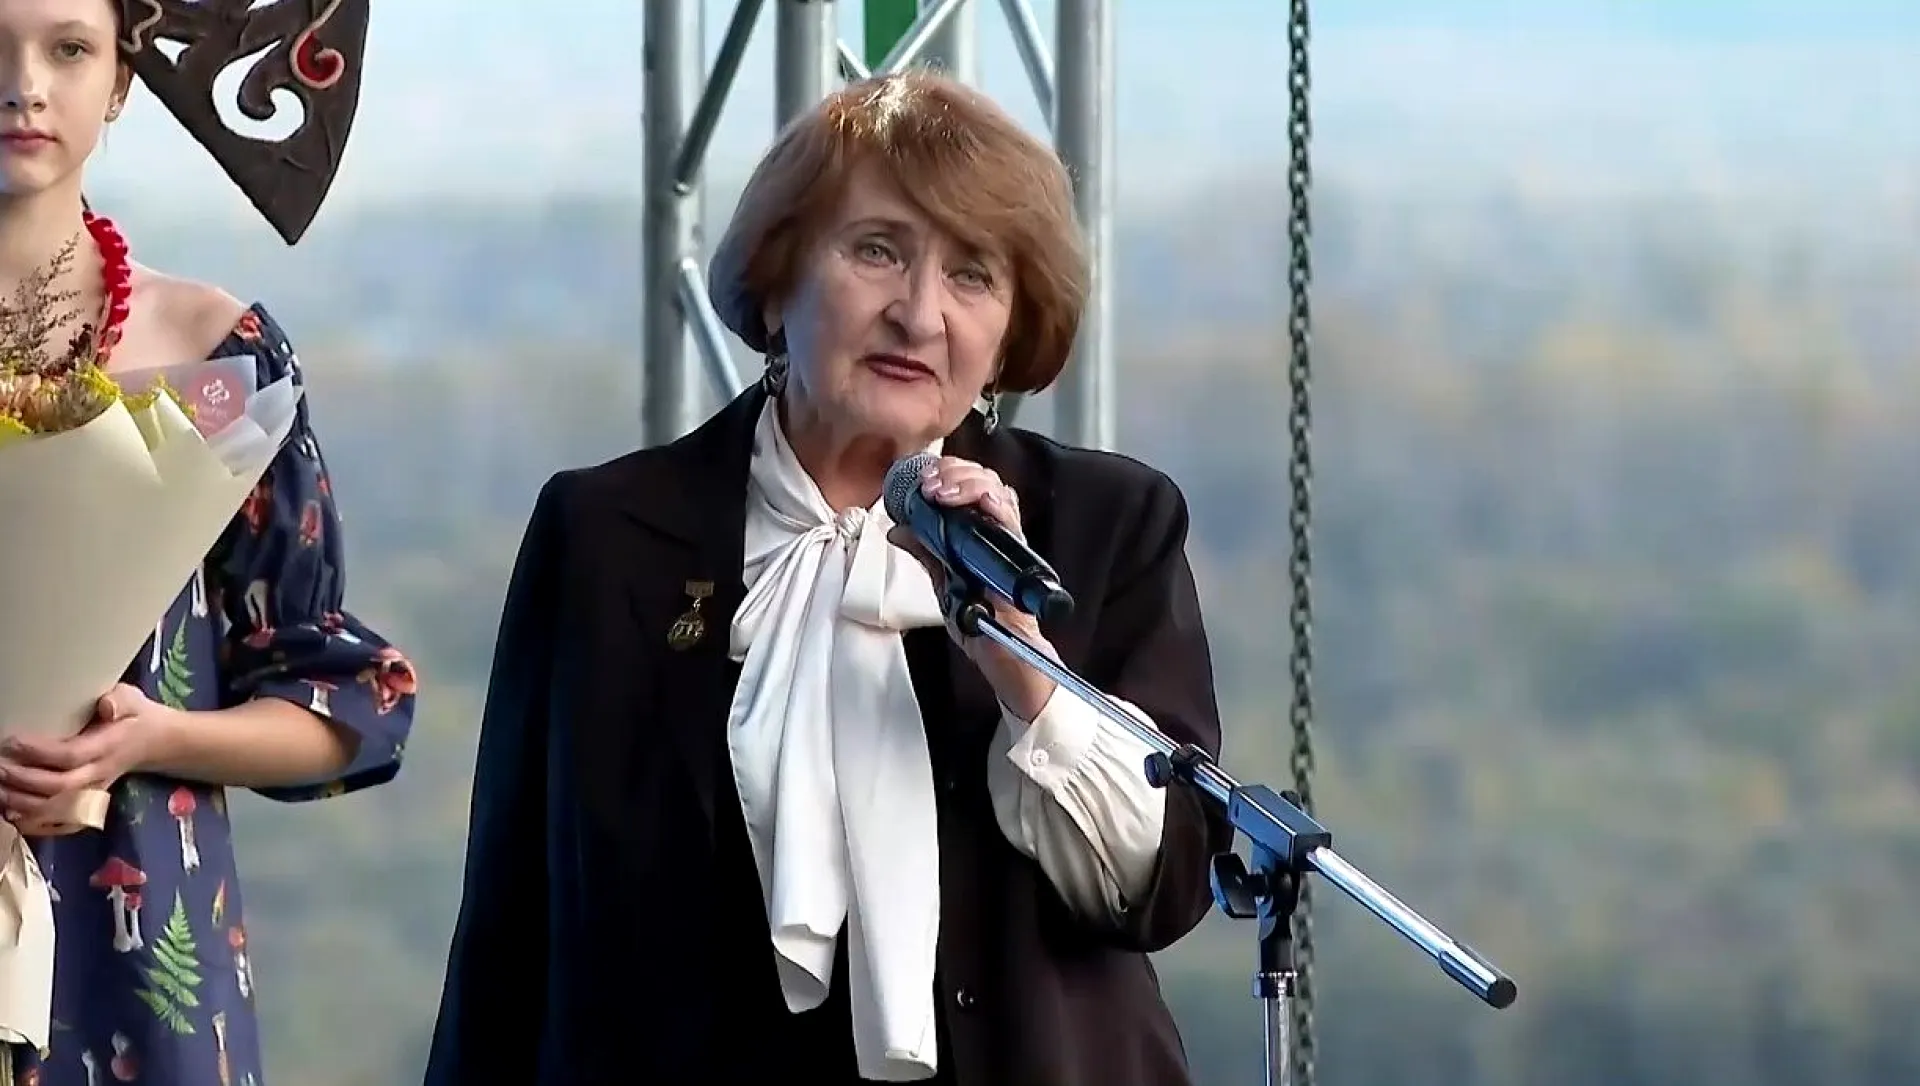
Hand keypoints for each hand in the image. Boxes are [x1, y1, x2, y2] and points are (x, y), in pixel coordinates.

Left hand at [0, 685, 172, 822]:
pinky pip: (61, 824)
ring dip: (23, 803)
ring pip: (56, 809)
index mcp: (109, 747)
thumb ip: (119, 701)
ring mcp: (94, 794)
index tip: (12, 741)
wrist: (155, 742)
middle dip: (24, 780)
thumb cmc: (134, 716)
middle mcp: (100, 775)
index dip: (40, 752)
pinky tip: (11, 814)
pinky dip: (34, 824)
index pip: (72, 755)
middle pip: (60, 787)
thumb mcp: (132, 699)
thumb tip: (106, 706)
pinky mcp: (87, 805)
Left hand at [887, 455, 1058, 721]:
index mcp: (981, 535)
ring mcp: (1010, 542)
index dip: (948, 474)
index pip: (971, 487)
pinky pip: (1009, 517)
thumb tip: (896, 529)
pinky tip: (967, 499)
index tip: (920, 481)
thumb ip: (925, 554)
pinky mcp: (1017, 555)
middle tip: (929, 483)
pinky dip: (989, 500)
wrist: (1003, 656)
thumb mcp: (943, 584)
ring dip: (968, 481)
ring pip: (999, 490)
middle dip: (955, 471)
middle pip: (986, 480)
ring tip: (940, 489)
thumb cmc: (983, 623)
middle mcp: (999, 532)